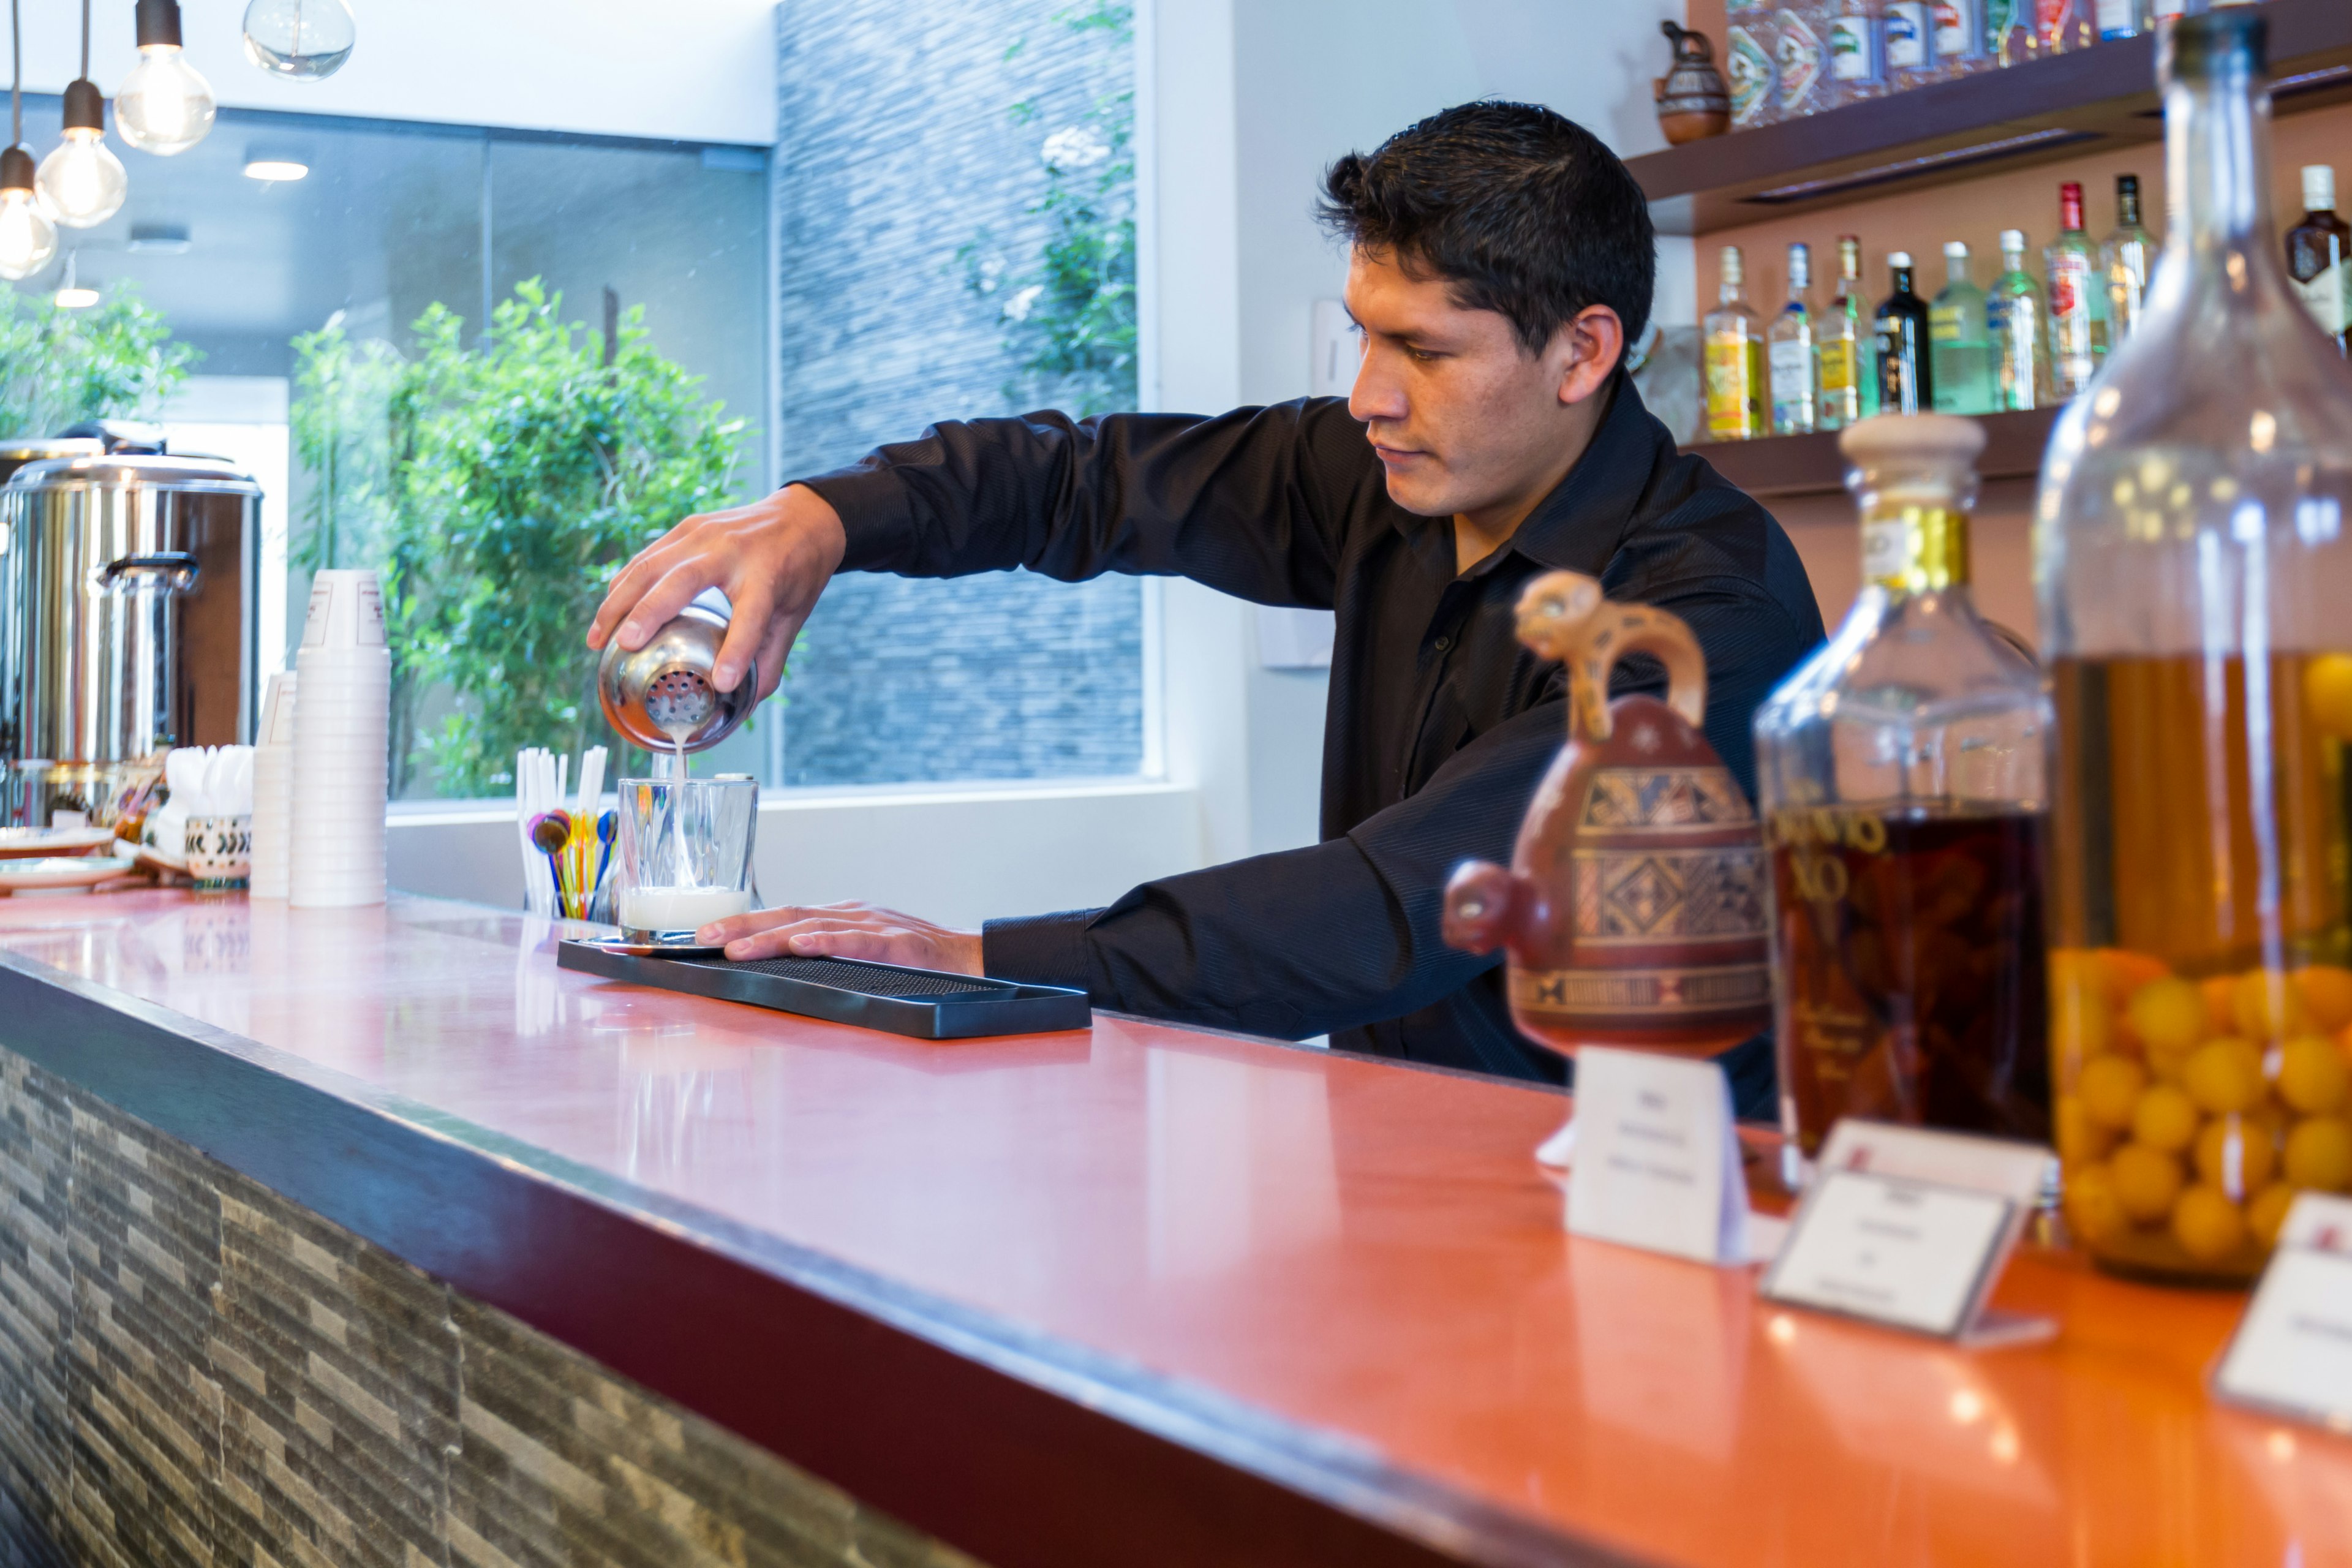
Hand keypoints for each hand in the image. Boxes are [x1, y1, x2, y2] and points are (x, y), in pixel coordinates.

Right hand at [586, 483, 848, 700]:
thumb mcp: (794, 616)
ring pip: (651, 565)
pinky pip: (645, 558)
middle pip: (684, 580)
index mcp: (767, 576)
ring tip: (597, 639)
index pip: (752, 616)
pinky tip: (607, 614)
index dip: (737, 651)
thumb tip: (742, 703)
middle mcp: (732, 551)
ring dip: (619, 602)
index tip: (723, 682)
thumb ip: (768, 659)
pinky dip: (622, 586)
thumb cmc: (797, 572)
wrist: (801, 516)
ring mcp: (704, 534)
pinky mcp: (687, 528)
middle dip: (650, 612)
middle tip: (625, 644)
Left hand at [697, 901, 984, 974]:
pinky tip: (802, 947)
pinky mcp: (898, 943)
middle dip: (741, 925)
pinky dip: (828, 942)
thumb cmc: (915, 962)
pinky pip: (857, 942)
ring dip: (769, 937)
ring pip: (813, 926)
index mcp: (842, 915)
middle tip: (700, 937)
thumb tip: (778, 966)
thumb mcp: (863, 952)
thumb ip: (827, 953)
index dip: (743, 922)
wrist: (973, 960)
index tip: (702, 935)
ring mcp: (875, 925)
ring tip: (734, 948)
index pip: (783, 914)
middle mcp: (853, 913)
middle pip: (787, 914)